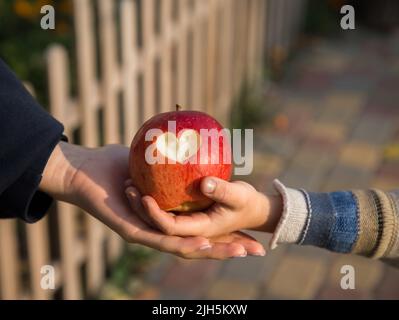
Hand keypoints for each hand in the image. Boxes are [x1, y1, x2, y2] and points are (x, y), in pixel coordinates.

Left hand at [39, 142, 264, 258]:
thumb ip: (174, 164)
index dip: (226, 236)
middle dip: (227, 247)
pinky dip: (184, 241)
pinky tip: (203, 240)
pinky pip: (161, 238)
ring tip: (236, 249)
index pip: (201, 231)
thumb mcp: (154, 162)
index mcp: (167, 219)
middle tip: (254, 250)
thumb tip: (198, 152)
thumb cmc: (117, 163)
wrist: (84, 169)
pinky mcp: (132, 231)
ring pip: (183, 247)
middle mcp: (158, 231)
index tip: (252, 237)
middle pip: (197, 245)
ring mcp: (146, 234)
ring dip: (211, 249)